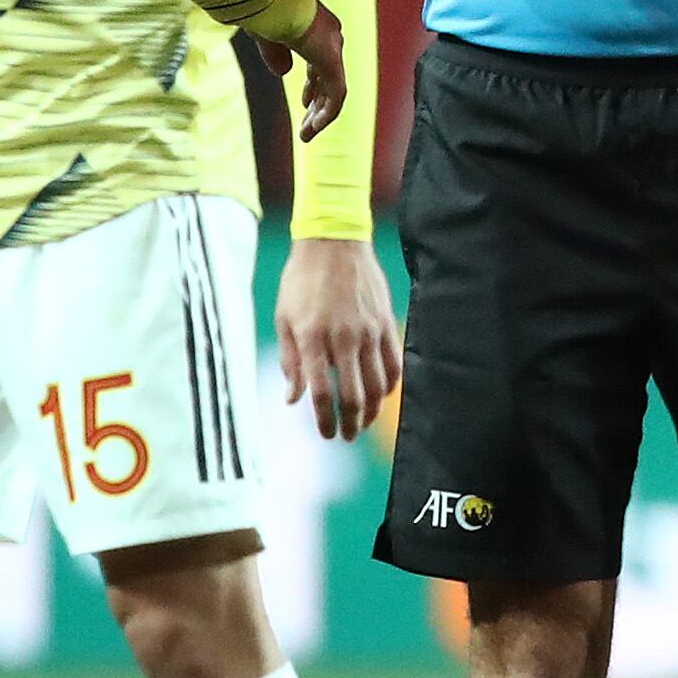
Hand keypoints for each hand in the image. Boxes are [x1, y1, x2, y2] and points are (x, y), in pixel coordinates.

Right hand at [253, 0, 347, 142]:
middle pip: (328, 78)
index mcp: (316, 28)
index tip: (305, 102)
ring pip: (334, 90)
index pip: (321, 63)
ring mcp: (333, 49)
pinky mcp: (332, 61)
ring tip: (307, 134)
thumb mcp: (266, 35)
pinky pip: (336, 96)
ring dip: (320, 115)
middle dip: (317, 104)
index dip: (314, 85)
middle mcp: (330, 37)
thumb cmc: (264, 8)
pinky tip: (314, 128)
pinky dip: (326, 114)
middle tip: (307, 124)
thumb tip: (284, 73)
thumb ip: (275, 53)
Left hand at [273, 237, 401, 439]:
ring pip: (377, 386)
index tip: (326, 434)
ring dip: (371, 411)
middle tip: (346, 435)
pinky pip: (394, 364)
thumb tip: (292, 399)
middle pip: (353, 397)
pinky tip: (380, 395)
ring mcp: (369, 331)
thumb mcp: (284, 318)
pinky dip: (389, 386)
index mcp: (312, 338)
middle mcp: (343, 338)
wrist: (333, 241)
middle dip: (350, 423)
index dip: (325, 421)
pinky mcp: (386, 323)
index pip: (321, 393)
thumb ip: (290, 361)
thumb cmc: (301, 279)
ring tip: (363, 422)